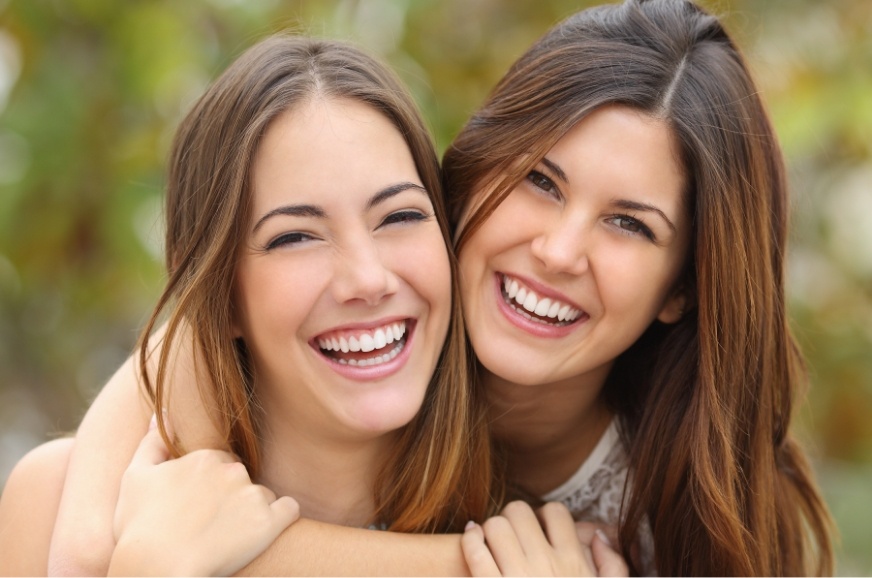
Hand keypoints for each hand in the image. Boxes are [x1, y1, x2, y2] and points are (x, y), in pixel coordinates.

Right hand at [109, 419, 299, 575]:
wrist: (157, 570)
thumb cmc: (140, 528)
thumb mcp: (135, 478)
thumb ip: (152, 443)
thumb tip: (162, 413)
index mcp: (206, 457)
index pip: (220, 464)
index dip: (209, 486)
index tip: (197, 507)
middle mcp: (233, 470)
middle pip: (242, 479)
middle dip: (232, 496)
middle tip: (212, 524)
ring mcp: (253, 495)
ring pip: (263, 496)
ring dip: (253, 511)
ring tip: (230, 535)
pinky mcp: (270, 522)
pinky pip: (289, 509)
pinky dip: (281, 518)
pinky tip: (262, 533)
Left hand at [461, 501, 627, 576]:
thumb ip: (613, 567)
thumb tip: (598, 535)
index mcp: (574, 565)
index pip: (556, 513)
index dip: (545, 515)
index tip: (539, 528)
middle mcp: (546, 567)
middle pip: (521, 512)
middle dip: (514, 518)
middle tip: (513, 533)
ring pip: (495, 525)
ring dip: (491, 528)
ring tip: (493, 540)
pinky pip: (474, 549)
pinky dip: (471, 539)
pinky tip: (473, 540)